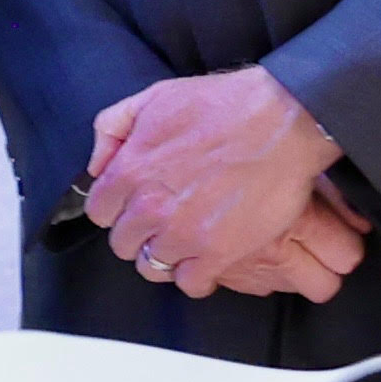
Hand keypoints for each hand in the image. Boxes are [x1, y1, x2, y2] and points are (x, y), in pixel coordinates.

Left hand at [80, 68, 345, 297]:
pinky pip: (190, 283)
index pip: (100, 211)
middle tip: (162, 224)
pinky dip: (194, 276)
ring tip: (183, 243)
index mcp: (129, 171)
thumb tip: (98, 165)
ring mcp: (182, 233)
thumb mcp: (152, 98)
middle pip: (123, 243)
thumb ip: (113, 128)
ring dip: (165, 256)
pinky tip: (205, 260)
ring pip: (152, 266)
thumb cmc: (224, 105)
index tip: (134, 206)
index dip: (118, 209)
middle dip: (139, 234)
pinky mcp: (218, 252)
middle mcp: (149, 207)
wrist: (283, 121)